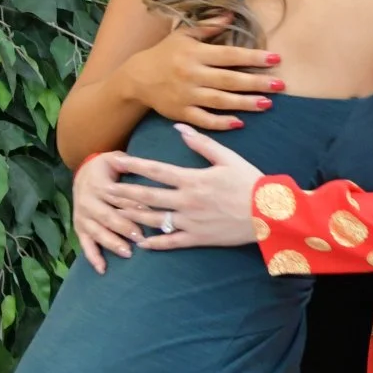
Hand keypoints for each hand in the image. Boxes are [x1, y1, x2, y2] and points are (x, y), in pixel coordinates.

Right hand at [72, 151, 158, 273]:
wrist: (83, 174)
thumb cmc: (106, 168)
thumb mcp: (114, 159)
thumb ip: (127, 162)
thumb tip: (139, 163)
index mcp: (98, 185)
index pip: (117, 197)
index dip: (132, 205)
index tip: (148, 213)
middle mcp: (87, 202)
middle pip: (107, 216)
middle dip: (124, 227)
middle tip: (140, 237)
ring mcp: (82, 217)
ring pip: (97, 232)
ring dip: (112, 243)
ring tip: (127, 252)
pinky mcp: (79, 229)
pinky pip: (85, 245)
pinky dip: (93, 258)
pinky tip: (103, 269)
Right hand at [124, 22, 282, 132]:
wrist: (136, 78)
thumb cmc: (164, 53)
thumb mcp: (183, 35)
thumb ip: (208, 27)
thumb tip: (231, 13)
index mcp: (195, 53)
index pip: (230, 55)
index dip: (253, 57)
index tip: (276, 59)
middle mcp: (192, 74)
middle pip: (229, 80)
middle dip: (256, 83)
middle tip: (280, 85)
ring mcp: (187, 95)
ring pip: (220, 101)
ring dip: (245, 103)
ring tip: (267, 104)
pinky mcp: (181, 113)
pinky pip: (204, 120)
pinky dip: (221, 123)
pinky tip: (240, 122)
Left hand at [125, 123, 268, 249]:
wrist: (269, 214)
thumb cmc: (250, 182)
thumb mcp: (228, 158)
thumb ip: (202, 144)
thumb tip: (180, 129)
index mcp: (193, 179)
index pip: (156, 170)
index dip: (134, 165)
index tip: (116, 160)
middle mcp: (187, 201)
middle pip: (147, 197)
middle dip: (123, 193)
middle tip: (103, 191)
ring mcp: (191, 222)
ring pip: (154, 220)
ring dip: (132, 217)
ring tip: (114, 214)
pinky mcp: (198, 238)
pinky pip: (171, 242)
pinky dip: (154, 244)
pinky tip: (140, 243)